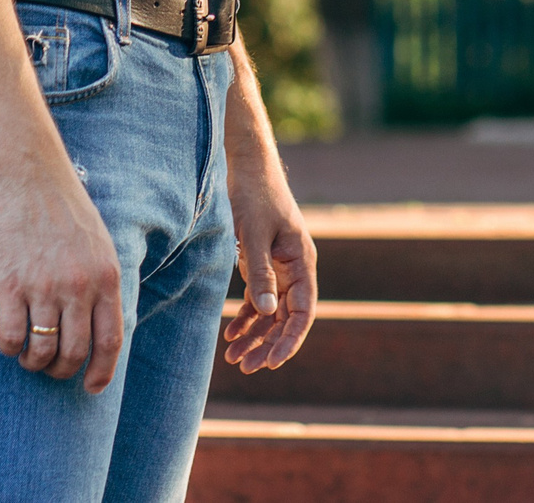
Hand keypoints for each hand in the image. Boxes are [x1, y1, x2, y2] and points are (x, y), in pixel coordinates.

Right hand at [0, 159, 126, 392]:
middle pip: (74, 353)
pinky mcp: (9, 284)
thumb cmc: (60, 205)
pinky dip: (9, 347)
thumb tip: (100, 325)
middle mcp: (79, 286)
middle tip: (50, 367)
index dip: (101, 372)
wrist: (24, 172)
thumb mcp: (98, 242)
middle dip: (61, 371)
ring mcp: (43, 286)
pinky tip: (7, 340)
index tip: (90, 387)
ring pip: (42, 351)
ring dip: (34, 362)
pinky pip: (10, 336)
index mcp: (105, 276)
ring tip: (27, 354)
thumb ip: (101, 282)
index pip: (110, 341)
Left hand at [221, 146, 315, 372]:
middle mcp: (294, 268)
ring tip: (234, 357)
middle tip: (245, 367)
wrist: (247, 165)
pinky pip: (257, 299)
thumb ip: (260, 272)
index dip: (289, 340)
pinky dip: (245, 317)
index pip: (303, 312)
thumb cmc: (254, 194)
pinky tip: (230, 333)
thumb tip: (266, 313)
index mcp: (302, 262)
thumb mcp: (254, 233)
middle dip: (267, 344)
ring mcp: (278, 267)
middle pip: (286, 318)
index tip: (271, 362)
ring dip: (255, 335)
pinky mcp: (261, 263)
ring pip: (270, 312)